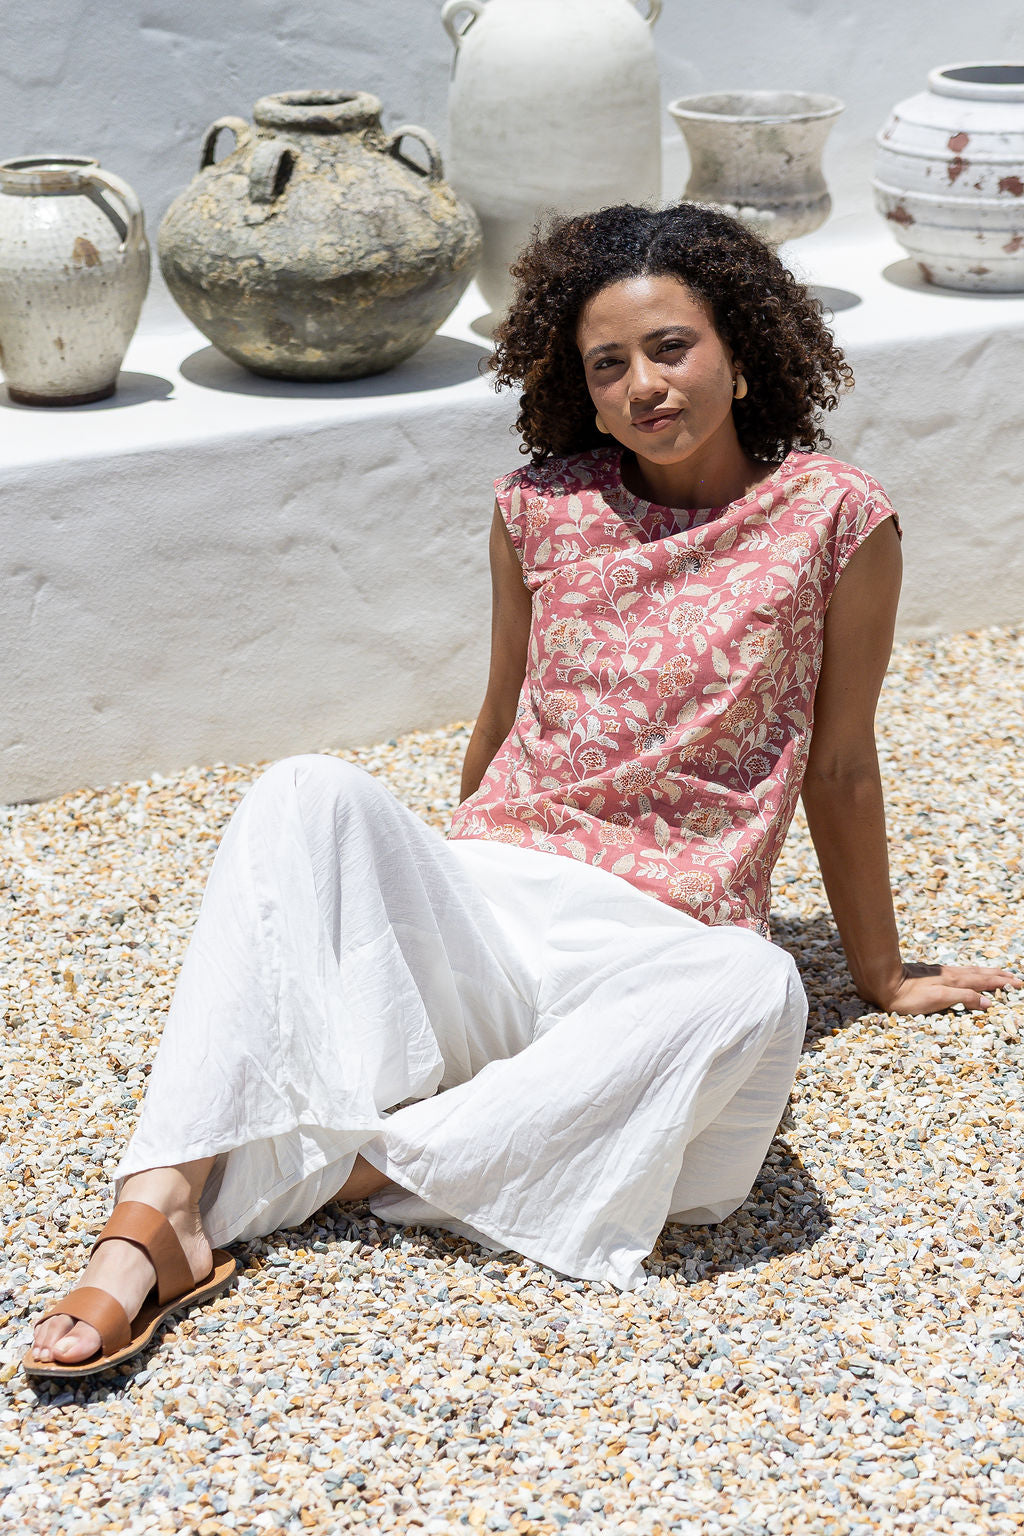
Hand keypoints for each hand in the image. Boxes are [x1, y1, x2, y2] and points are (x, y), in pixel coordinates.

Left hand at [871, 962, 1022, 1016]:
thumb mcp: (938, 999)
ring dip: (987, 973)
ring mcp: (941, 974)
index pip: (984, 981)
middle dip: (999, 976)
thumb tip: (988, 1002)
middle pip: (980, 974)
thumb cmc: (908, 996)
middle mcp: (951, 975)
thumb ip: (963, 998)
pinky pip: (959, 973)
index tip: (1018, 984)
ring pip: (970, 972)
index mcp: (955, 981)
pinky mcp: (932, 975)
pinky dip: (971, 973)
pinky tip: (968, 974)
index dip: (1001, 983)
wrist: (883, 982)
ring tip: (998, 974)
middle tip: (1016, 978)